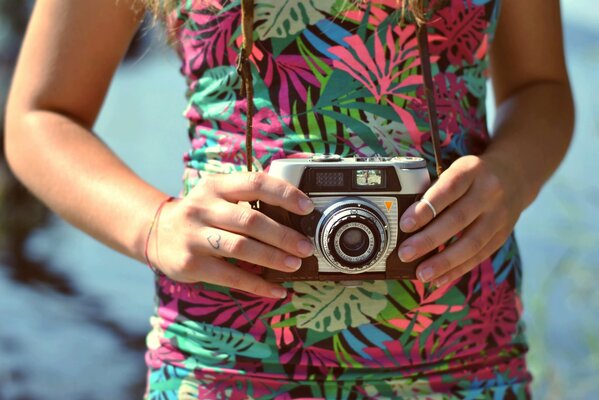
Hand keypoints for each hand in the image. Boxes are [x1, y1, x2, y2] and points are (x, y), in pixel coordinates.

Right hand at [148, 172, 314, 298]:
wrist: (155, 231)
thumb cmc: (201, 214)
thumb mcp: (217, 195)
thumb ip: (247, 199)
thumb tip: (294, 216)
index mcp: (216, 186)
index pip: (255, 183)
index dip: (284, 194)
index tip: (306, 207)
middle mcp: (203, 208)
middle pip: (251, 220)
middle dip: (283, 235)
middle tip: (306, 247)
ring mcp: (195, 236)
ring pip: (241, 248)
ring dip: (273, 258)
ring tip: (295, 265)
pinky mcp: (191, 264)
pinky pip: (230, 276)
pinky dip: (257, 285)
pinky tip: (277, 290)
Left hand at [398, 155, 527, 286]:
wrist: (515, 176)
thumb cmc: (472, 176)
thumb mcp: (455, 171)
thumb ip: (434, 191)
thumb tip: (407, 223)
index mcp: (471, 171)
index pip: (447, 190)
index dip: (426, 208)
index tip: (405, 224)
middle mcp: (489, 192)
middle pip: (458, 219)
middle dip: (429, 240)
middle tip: (405, 254)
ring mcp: (499, 215)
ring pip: (471, 242)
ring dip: (444, 262)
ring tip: (421, 274)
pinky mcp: (502, 235)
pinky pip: (479, 256)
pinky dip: (457, 269)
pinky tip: (439, 279)